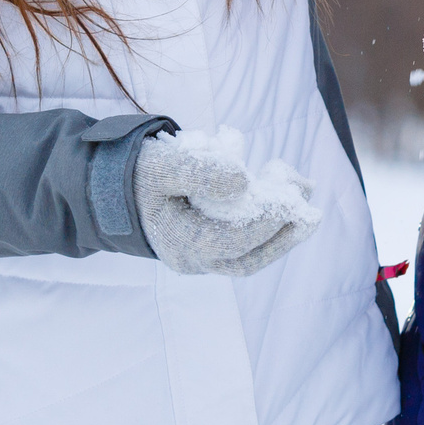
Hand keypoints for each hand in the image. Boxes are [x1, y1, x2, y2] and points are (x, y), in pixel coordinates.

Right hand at [133, 131, 317, 275]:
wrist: (110, 191)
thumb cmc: (136, 176)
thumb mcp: (161, 165)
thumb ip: (199, 172)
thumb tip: (244, 181)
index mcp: (180, 243)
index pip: (231, 241)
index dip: (264, 222)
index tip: (289, 198)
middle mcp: (194, 259)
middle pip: (248, 259)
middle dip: (284, 236)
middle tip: (313, 213)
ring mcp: (202, 256)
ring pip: (250, 252)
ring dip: (282, 229)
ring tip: (303, 194)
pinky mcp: (210, 243)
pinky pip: (244, 239)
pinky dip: (267, 219)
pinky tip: (284, 189)